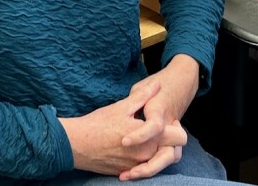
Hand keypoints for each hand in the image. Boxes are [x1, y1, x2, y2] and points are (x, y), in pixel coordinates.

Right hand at [59, 79, 185, 178]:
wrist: (77, 145)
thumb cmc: (98, 124)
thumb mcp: (122, 107)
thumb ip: (143, 96)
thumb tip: (157, 85)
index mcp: (151, 138)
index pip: (180, 137)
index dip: (176, 126)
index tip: (167, 119)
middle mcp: (148, 156)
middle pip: (173, 152)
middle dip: (169, 141)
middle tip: (158, 128)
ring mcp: (138, 166)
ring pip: (160, 160)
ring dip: (158, 150)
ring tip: (146, 136)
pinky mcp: (128, 171)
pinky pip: (145, 166)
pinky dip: (144, 157)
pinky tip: (134, 145)